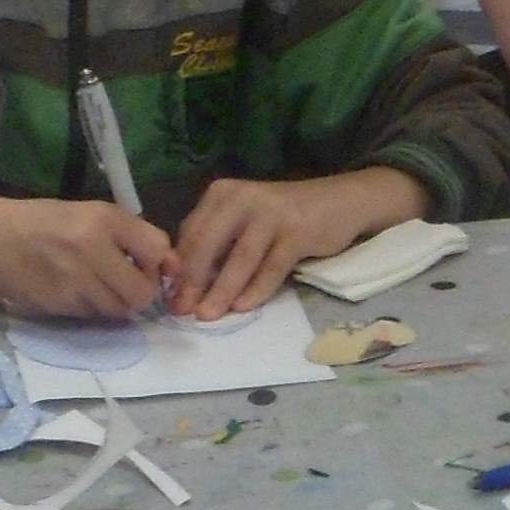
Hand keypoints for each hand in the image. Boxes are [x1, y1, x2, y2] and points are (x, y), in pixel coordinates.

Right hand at [0, 192, 173, 320]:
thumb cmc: (46, 223)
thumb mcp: (90, 214)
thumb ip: (133, 236)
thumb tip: (172, 267)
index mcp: (103, 219)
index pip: (157, 250)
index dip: (158, 264)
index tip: (146, 264)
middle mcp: (92, 248)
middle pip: (141, 292)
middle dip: (139, 292)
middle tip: (125, 283)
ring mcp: (74, 280)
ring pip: (118, 310)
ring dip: (115, 303)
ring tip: (96, 285)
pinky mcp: (60, 304)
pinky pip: (93, 316)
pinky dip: (92, 309)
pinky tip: (75, 291)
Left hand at [169, 167, 412, 318]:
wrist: (339, 202)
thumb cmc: (282, 218)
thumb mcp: (243, 221)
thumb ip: (216, 243)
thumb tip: (184, 283)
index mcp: (222, 194)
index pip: (191, 233)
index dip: (179, 268)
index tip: (170, 297)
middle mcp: (242, 198)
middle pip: (208, 244)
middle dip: (193, 281)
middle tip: (182, 310)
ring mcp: (271, 213)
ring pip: (239, 258)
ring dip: (221, 291)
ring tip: (207, 315)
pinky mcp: (297, 231)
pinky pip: (271, 267)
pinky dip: (256, 290)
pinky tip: (243, 308)